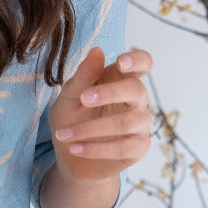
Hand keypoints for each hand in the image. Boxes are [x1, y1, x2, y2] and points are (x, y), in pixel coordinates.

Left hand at [48, 44, 153, 182]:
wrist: (69, 156)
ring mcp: (140, 124)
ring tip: (65, 134)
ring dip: (92, 128)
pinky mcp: (139, 148)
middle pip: (136, 90)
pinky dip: (97, 148)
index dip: (137, 60)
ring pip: (128, 122)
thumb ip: (83, 75)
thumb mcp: (69, 96)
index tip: (121, 62)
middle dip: (110, 93)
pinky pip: (125, 147)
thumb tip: (97, 50)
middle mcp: (135, 100)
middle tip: (83, 99)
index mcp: (120, 80)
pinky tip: (75, 148)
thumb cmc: (71, 118)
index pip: (143, 63)